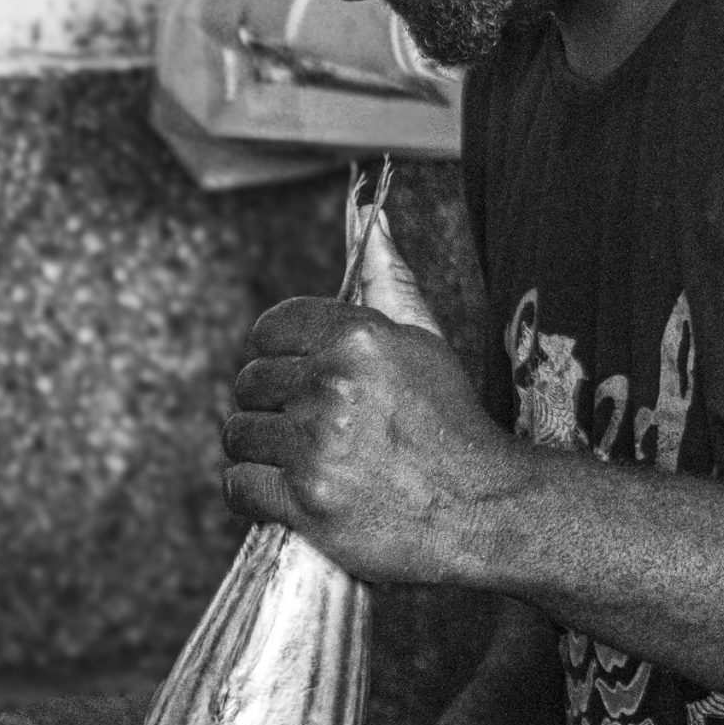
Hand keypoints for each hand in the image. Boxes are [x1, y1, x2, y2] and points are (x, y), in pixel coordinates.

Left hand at [221, 298, 519, 584]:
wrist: (484, 509)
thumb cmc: (453, 423)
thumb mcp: (427, 340)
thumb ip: (387, 279)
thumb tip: (365, 215)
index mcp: (357, 339)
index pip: (272, 328)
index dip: (279, 353)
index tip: (296, 375)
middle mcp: (332, 386)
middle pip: (250, 382)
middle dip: (271, 404)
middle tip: (305, 424)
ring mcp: (315, 446)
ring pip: (239, 434)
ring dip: (261, 448)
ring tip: (298, 459)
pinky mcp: (306, 501)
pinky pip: (239, 485)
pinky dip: (253, 492)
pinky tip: (285, 491)